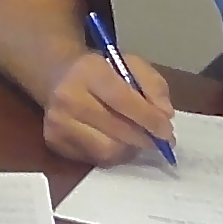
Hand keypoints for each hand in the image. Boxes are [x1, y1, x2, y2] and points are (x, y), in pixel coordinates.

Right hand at [40, 48, 175, 166]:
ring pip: (106, 150)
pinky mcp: (55, 143)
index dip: (149, 119)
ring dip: (130, 149)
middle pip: (116, 130)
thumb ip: (154, 85)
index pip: (123, 100)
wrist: (57, 77)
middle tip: (160, 141)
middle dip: (144, 138)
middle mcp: (67, 98)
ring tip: (138, 141)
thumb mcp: (130, 64)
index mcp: (88, 71)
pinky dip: (114, 155)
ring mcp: (58, 124)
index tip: (167, 132)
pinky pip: (95, 159)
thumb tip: (165, 116)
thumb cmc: (100, 70)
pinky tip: (118, 142)